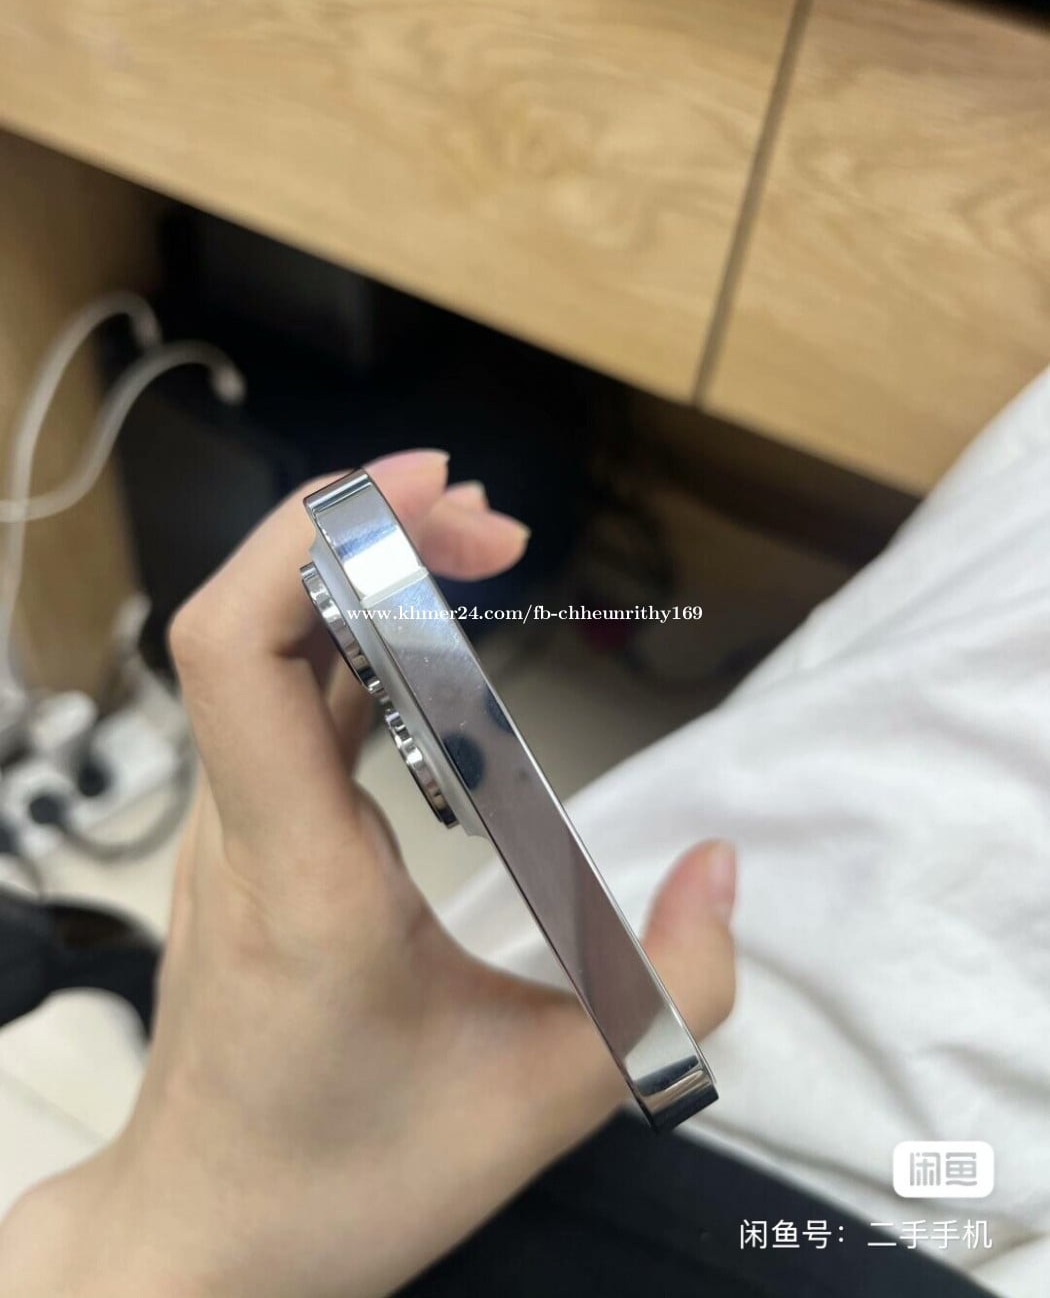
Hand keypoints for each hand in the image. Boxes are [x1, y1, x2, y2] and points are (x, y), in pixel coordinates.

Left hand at [0, 449, 735, 1297]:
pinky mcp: (246, 840)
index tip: (424, 489)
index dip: (315, 536)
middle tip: (494, 524)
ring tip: (478, 553)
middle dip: (372, 532)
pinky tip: (432, 647)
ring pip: (270, 648)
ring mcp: (231, 830)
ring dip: (366, 576)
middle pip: (261, 614)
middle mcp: (242, 830)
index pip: (237, 651)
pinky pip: (286, 701)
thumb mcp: (540, 1107)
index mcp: (298, 875)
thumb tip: (722, 867)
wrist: (205, 1239)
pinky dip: (356, 640)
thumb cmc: (348, 1179)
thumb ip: (661, 998)